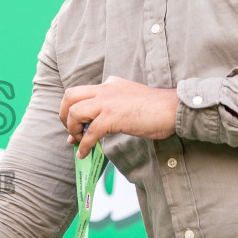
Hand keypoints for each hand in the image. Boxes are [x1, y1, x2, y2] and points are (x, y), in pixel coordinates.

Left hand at [59, 75, 178, 155]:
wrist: (173, 109)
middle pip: (70, 96)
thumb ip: (111, 108)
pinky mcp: (113, 117)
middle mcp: (105, 89)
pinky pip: (90, 132)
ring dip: (72, 129)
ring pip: (75, 112)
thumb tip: (94, 125)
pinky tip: (84, 153)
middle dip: (64, 115)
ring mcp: (108, 102)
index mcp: (109, 84)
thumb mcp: (129, 100)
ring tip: (78, 141)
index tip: (73, 125)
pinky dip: (84, 144)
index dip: (71, 109)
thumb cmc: (156, 109)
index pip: (80, 92)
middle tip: (70, 131)